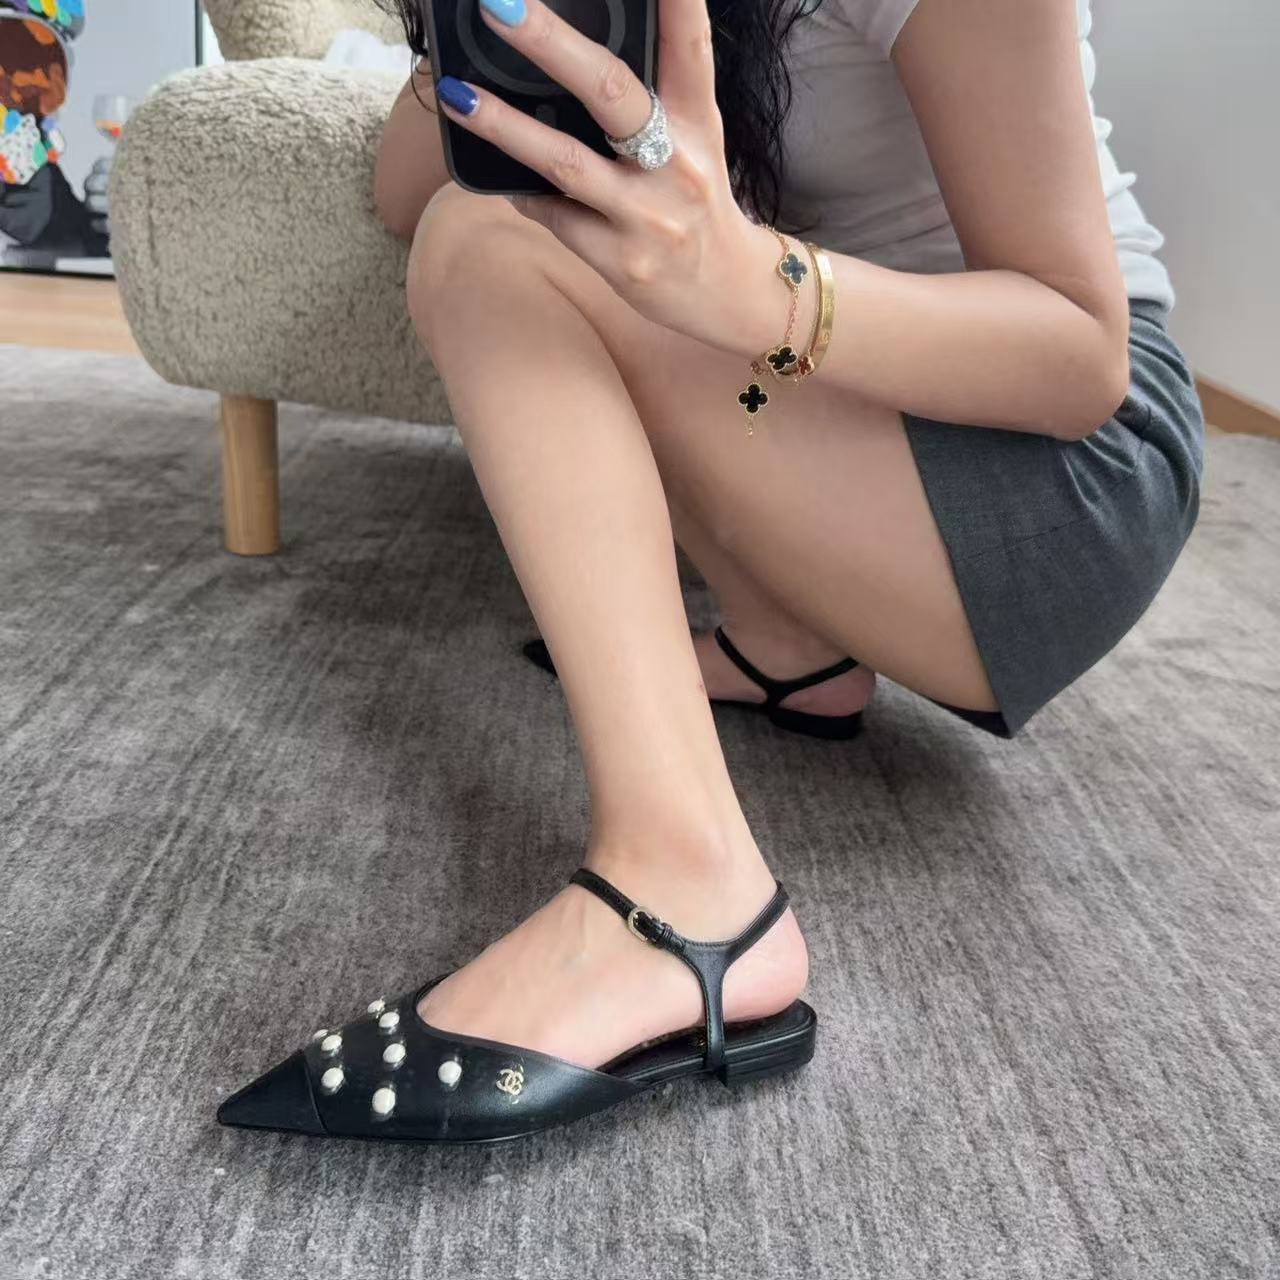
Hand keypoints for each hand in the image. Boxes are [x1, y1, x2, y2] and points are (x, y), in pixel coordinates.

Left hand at [433, 0, 784, 355]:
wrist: (728, 294)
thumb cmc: (696, 203)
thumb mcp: (695, 142)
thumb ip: (651, 99)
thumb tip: (567, 54)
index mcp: (699, 121)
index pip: (688, 48)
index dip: (675, 2)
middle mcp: (677, 162)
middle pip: (612, 92)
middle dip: (551, 45)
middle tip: (500, 5)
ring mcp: (647, 215)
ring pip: (566, 162)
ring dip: (505, 126)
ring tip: (456, 95)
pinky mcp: (621, 260)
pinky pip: (554, 217)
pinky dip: (521, 193)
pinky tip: (497, 180)